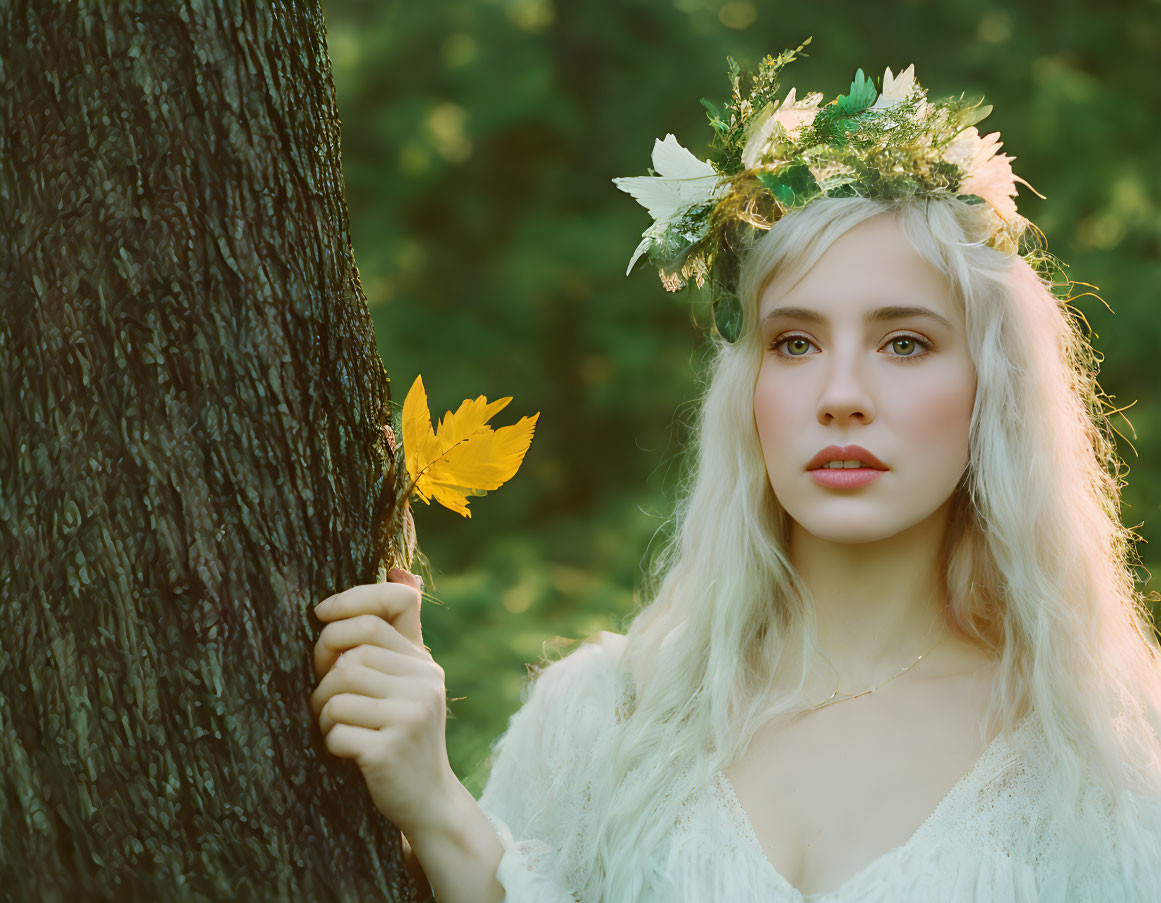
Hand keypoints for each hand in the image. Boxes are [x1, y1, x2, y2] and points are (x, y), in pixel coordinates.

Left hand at [310, 567, 457, 836]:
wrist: (428, 799)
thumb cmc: (403, 732)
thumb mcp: (409, 681)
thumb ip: (400, 634)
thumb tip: (402, 570)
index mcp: (425, 662)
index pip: (389, 607)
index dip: (350, 600)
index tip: (319, 616)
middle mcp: (425, 682)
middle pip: (353, 652)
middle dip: (323, 669)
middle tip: (321, 692)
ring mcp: (411, 716)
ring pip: (339, 689)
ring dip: (322, 710)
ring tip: (333, 724)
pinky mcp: (391, 749)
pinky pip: (337, 729)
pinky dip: (329, 741)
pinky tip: (344, 751)